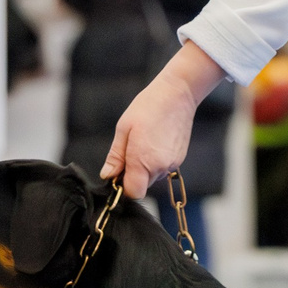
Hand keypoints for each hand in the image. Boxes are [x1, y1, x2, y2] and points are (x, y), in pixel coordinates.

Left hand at [101, 40, 230, 196]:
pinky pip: (163, 167)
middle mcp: (160, 167)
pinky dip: (156, 160)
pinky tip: (155, 140)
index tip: (119, 172)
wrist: (177, 94)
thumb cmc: (147, 107)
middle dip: (133, 174)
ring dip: (145, 167)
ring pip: (153, 176)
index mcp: (143, 161)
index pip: (134, 193)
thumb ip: (116, 157)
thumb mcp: (124, 129)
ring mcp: (172, 163)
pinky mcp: (179, 158)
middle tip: (130, 149)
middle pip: (143, 185)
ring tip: (144, 141)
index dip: (124, 187)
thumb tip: (108, 176)